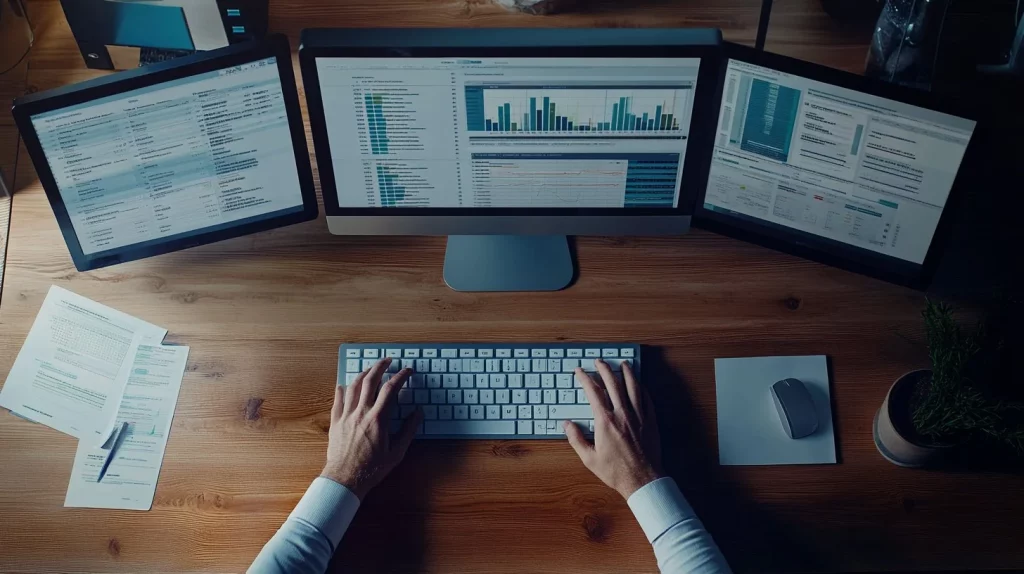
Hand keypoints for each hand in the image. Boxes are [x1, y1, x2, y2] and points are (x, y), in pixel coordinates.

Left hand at [321, 358, 422, 499]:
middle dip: (380, 366)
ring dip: (363, 373)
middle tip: (388, 360)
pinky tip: (344, 385)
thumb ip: (408, 430)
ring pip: (353, 386)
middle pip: (370, 380)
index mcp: (378, 419)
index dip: (401, 376)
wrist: (345, 479)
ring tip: (370, 369)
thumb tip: (418, 413)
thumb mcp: (397, 452)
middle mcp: (361, 412)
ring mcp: (346, 415)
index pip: (391, 389)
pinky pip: (337, 399)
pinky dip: (342, 389)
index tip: (407, 371)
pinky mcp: (335, 421)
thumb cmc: (372, 469)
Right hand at [565, 360, 663, 498]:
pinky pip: (647, 399)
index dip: (585, 378)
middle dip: (604, 369)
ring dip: (627, 373)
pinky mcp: (651, 421)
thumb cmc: (615, 471)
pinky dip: (642, 388)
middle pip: (613, 383)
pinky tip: (639, 384)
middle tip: (599, 361)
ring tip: (623, 363)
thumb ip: (576, 439)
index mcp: (605, 421)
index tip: (580, 371)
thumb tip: (567, 424)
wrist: (642, 480)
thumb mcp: (589, 458)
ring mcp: (638, 416)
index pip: (593, 392)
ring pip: (633, 387)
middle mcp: (622, 414)